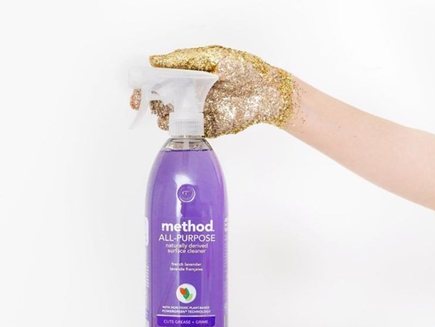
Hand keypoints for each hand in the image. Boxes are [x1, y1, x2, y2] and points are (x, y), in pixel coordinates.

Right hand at [130, 45, 297, 136]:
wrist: (268, 93)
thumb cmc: (244, 69)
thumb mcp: (212, 57)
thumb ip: (183, 60)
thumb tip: (154, 60)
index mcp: (190, 75)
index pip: (161, 81)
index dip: (146, 86)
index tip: (136, 92)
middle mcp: (192, 94)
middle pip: (163, 100)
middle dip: (151, 103)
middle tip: (145, 105)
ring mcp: (199, 112)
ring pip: (173, 118)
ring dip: (164, 117)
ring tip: (165, 113)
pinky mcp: (210, 127)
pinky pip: (191, 131)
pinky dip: (182, 131)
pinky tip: (181, 126)